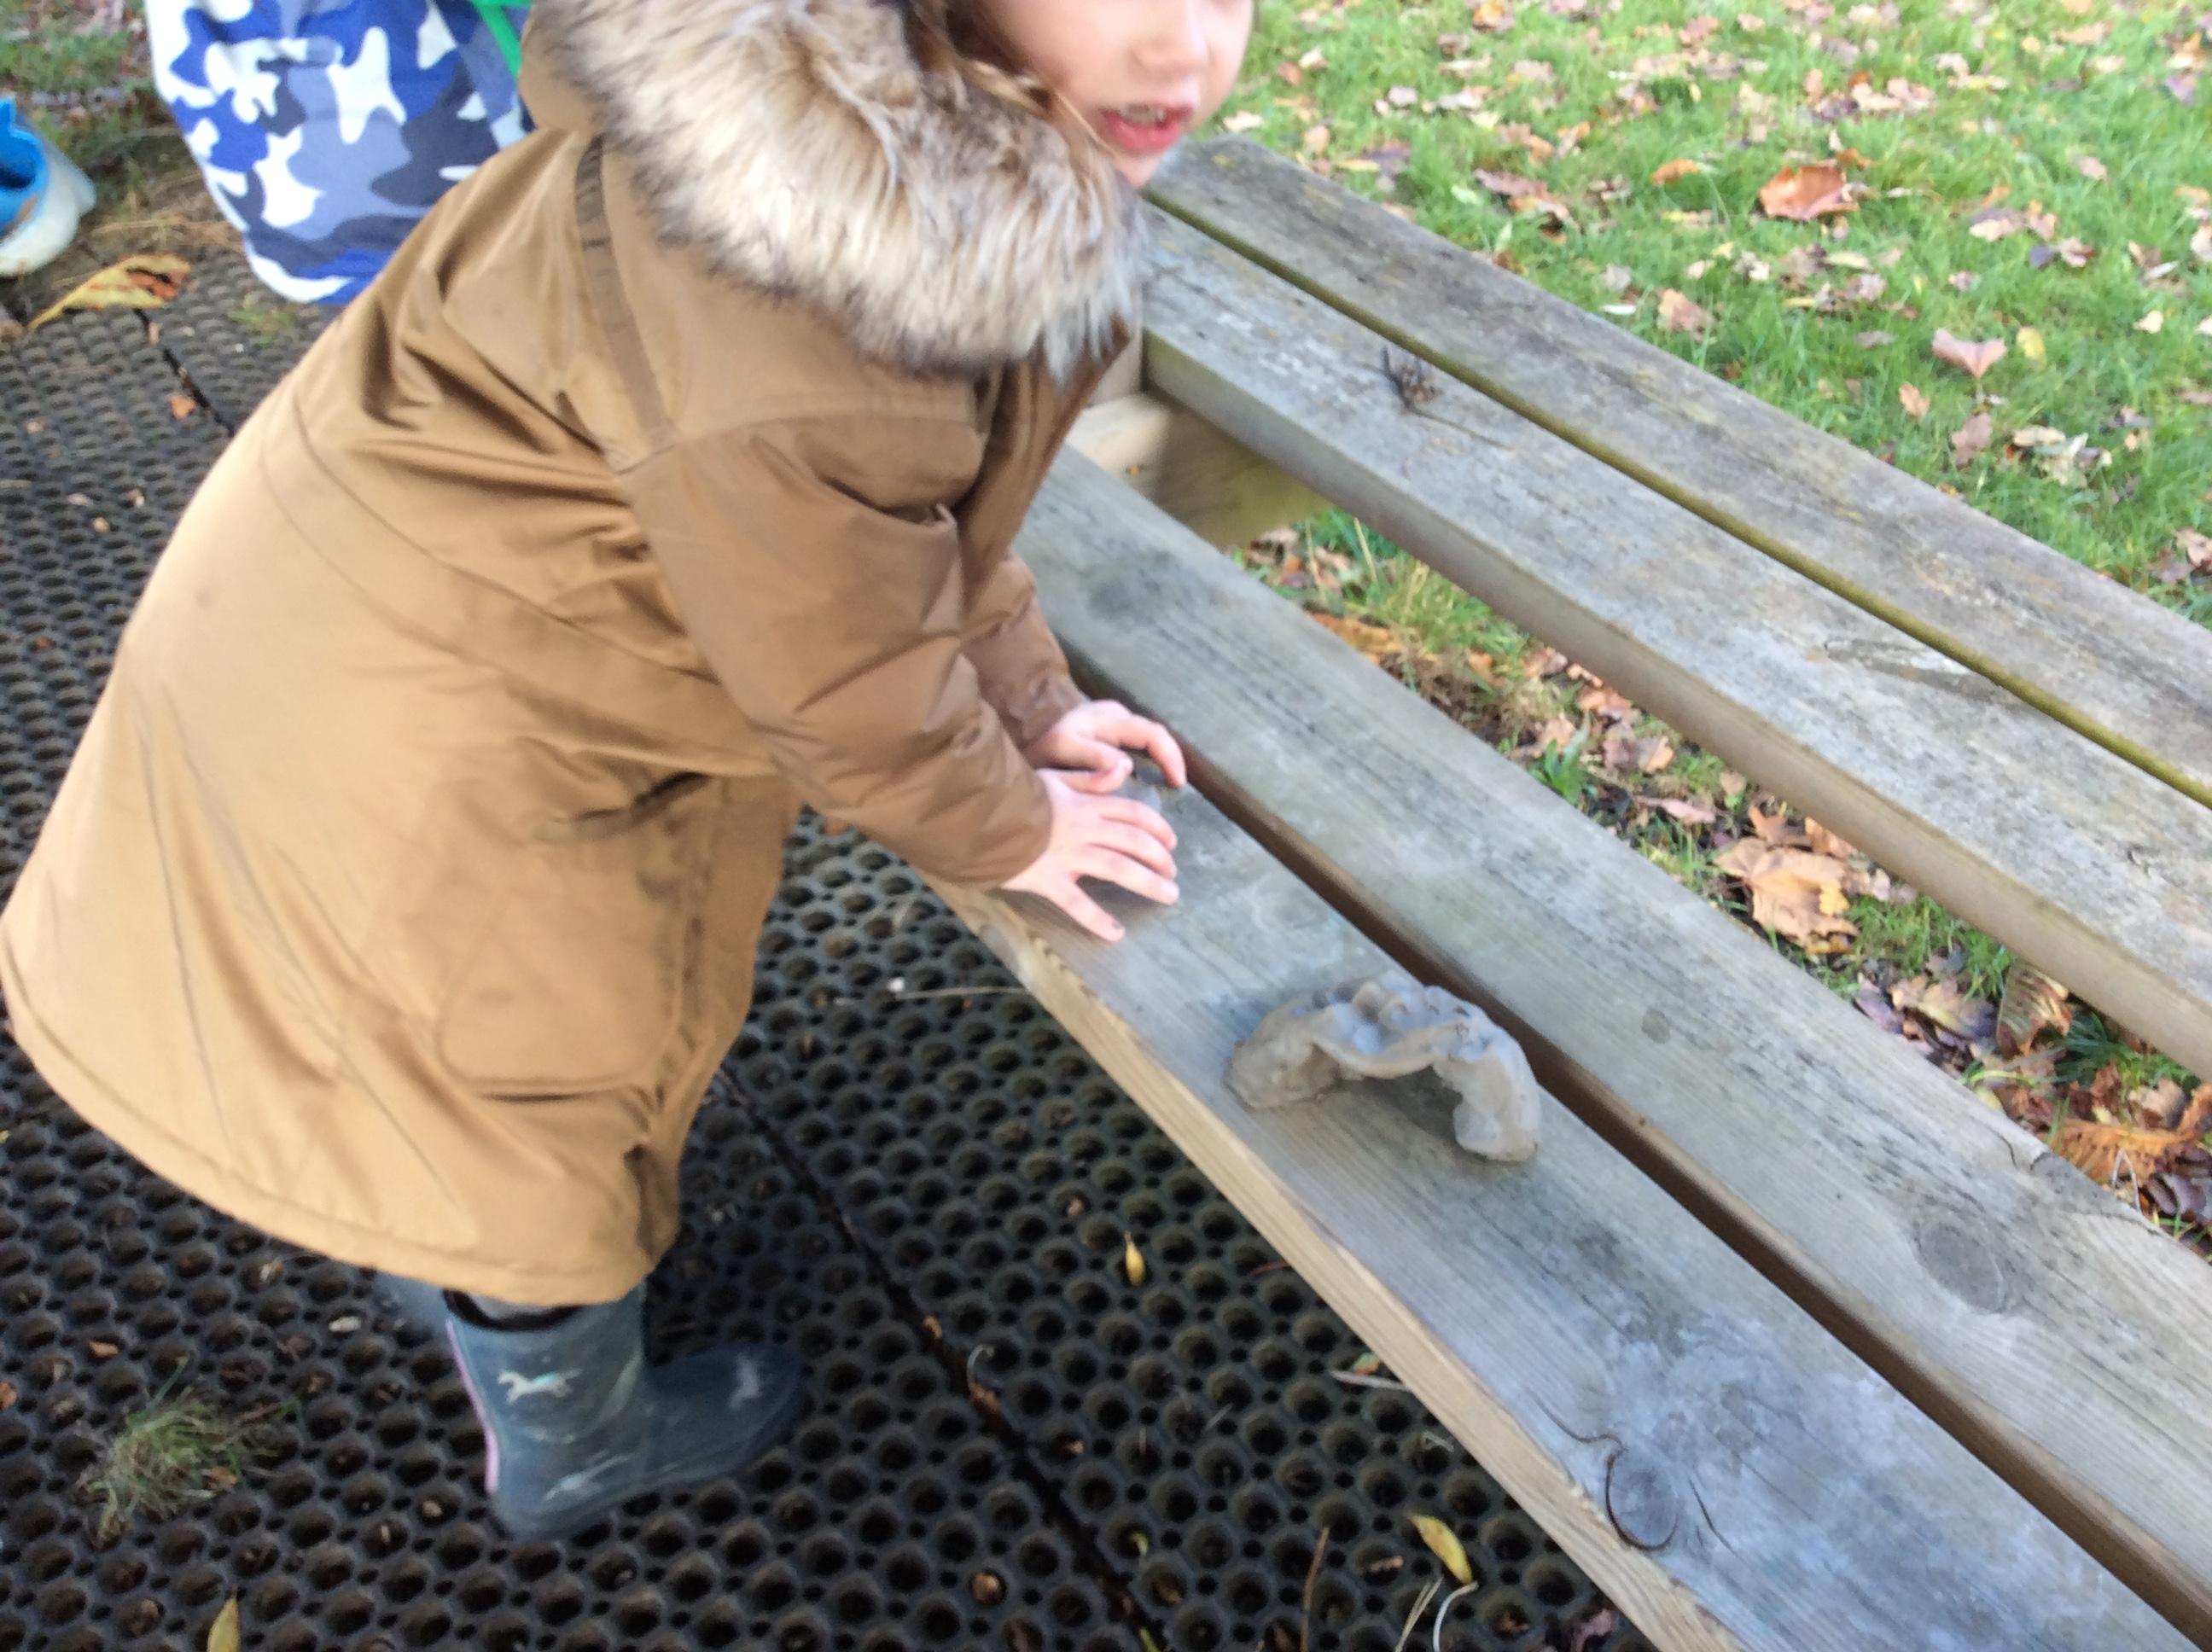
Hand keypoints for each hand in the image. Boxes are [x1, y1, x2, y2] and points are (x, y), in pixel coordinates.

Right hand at [1004, 770, 1177, 941]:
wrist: (979, 812)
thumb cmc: (1014, 794)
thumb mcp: (1054, 777)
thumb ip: (1089, 778)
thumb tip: (1122, 769)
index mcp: (1086, 804)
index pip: (1133, 813)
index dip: (1158, 828)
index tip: (1172, 843)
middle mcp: (1084, 829)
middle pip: (1134, 842)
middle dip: (1160, 858)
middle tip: (1173, 874)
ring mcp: (1068, 856)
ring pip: (1118, 869)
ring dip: (1148, 883)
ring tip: (1168, 896)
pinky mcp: (1048, 880)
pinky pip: (1077, 903)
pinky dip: (1098, 920)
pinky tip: (1116, 933)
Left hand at [1023, 699, 1188, 795]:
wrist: (1021, 737)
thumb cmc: (1042, 747)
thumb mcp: (1062, 751)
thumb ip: (1092, 758)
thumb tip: (1126, 766)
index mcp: (1105, 719)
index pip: (1151, 733)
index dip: (1169, 757)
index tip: (1176, 783)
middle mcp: (1113, 714)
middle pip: (1154, 733)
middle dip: (1170, 757)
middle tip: (1177, 784)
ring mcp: (1111, 719)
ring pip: (1146, 736)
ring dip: (1161, 756)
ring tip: (1169, 781)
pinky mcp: (1107, 728)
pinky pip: (1136, 740)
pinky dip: (1148, 756)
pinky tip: (1151, 775)